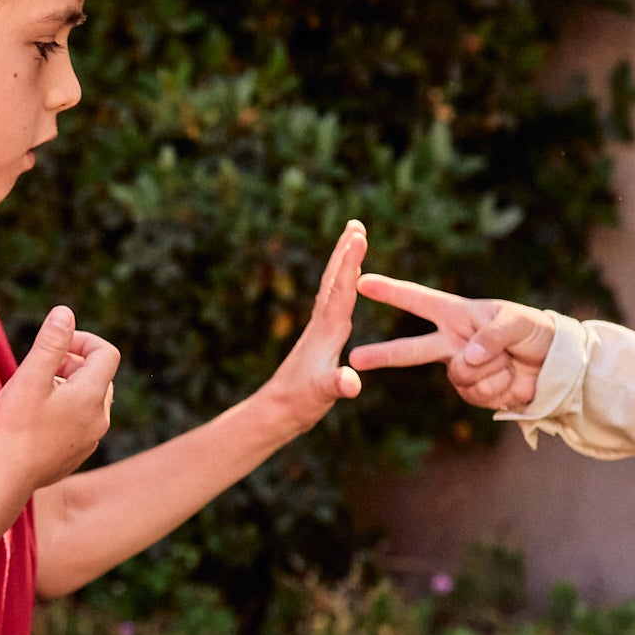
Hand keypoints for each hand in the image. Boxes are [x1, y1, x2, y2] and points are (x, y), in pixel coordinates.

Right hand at [0, 305, 118, 492]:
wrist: (5, 478)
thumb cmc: (15, 426)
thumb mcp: (31, 376)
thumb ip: (51, 342)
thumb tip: (66, 313)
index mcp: (92, 395)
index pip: (107, 353)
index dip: (83, 340)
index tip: (55, 344)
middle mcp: (100, 418)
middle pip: (101, 376)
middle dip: (74, 364)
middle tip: (43, 369)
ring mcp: (90, 439)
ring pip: (90, 401)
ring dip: (68, 388)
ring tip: (36, 393)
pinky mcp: (77, 455)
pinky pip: (80, 423)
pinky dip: (64, 411)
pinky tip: (35, 419)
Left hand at [261, 220, 367, 428]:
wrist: (276, 411)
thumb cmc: (300, 403)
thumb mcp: (323, 395)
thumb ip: (337, 386)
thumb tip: (351, 382)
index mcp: (327, 331)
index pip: (341, 291)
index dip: (350, 264)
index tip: (358, 235)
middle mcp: (321, 324)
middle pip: (334, 280)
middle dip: (345, 251)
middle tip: (355, 223)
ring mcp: (319, 329)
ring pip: (332, 287)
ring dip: (343, 263)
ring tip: (352, 241)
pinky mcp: (319, 338)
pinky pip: (333, 302)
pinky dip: (342, 285)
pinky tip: (346, 284)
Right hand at [348, 275, 555, 410]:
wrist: (554, 364)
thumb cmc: (533, 330)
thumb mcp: (516, 321)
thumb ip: (491, 335)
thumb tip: (466, 358)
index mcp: (457, 315)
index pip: (417, 301)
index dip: (391, 292)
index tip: (362, 282)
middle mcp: (452, 342)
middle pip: (410, 350)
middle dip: (382, 355)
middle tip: (356, 358)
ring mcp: (461, 369)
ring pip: (462, 376)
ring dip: (494, 370)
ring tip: (511, 362)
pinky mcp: (473, 392)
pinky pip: (477, 394)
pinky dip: (501, 388)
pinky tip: (513, 380)